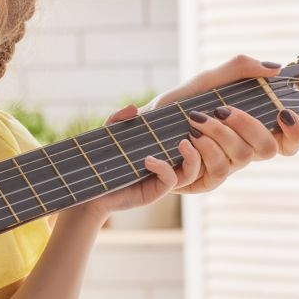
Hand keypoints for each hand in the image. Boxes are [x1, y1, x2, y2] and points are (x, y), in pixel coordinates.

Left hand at [64, 102, 202, 222]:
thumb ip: (118, 120)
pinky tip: (149, 160)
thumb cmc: (101, 162)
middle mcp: (168, 164)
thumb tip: (133, 107)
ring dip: (193, 157)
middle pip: (203, 157)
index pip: (191, 140)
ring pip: (192, 171)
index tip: (197, 114)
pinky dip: (164, 168)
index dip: (201, 130)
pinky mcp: (156, 192)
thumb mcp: (109, 136)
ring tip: (183, 143)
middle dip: (208, 143)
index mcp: (163, 148)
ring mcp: (163, 179)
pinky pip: (171, 180)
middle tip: (199, 127)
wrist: (90, 190)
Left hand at [144, 55, 298, 193]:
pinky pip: (212, 174)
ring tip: (193, 121)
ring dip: (217, 136)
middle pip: (266, 150)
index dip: (296, 133)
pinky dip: (198, 154)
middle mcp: (239, 153)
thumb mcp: (204, 82)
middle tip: (220, 109)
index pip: (287, 142)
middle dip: (247, 126)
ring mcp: (220, 170)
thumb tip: (276, 68)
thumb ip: (238, 69)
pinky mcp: (199, 183)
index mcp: (248, 132)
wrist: (137, 129)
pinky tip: (184, 140)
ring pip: (238, 161)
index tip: (284, 114)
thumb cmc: (174, 106)